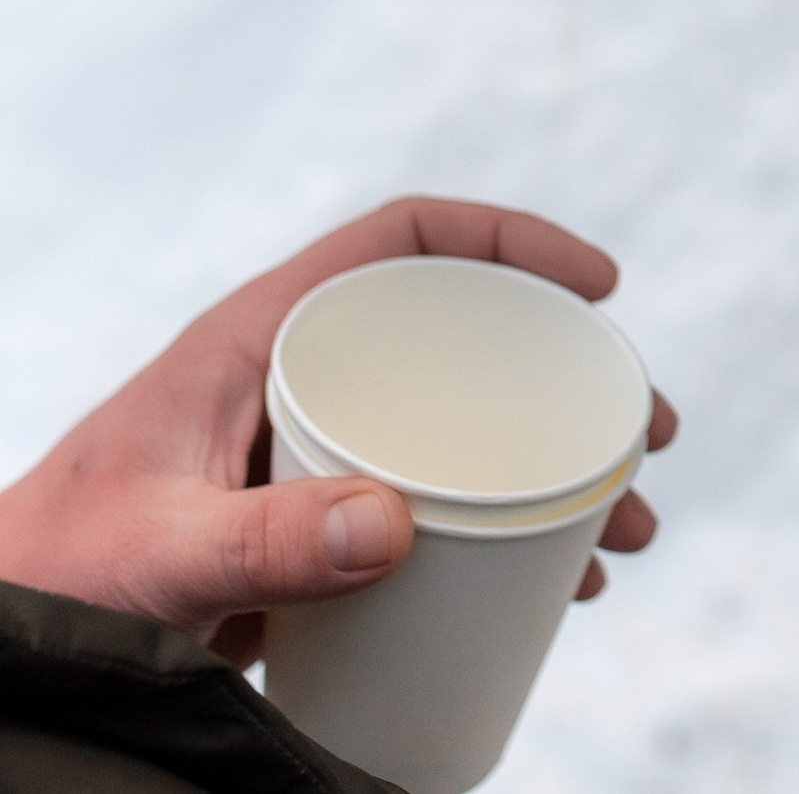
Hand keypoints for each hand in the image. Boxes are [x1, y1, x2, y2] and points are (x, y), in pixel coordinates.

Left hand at [0, 198, 677, 666]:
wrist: (0, 648)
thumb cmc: (52, 577)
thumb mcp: (159, 553)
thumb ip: (264, 540)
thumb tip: (396, 524)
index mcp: (261, 338)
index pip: (405, 240)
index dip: (511, 239)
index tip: (599, 284)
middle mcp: (303, 380)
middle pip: (464, 341)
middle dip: (571, 382)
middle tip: (644, 436)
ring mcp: (317, 452)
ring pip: (465, 431)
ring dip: (559, 474)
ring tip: (627, 533)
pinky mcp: (321, 524)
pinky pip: (440, 506)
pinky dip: (513, 539)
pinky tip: (558, 583)